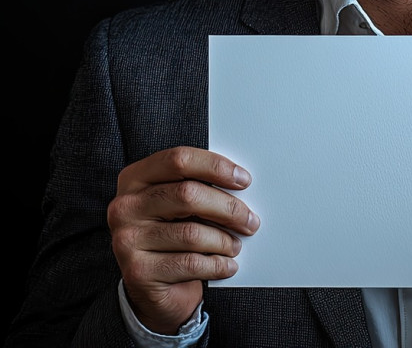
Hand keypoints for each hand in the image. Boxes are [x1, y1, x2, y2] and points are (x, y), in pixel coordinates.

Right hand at [107, 146, 259, 334]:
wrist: (150, 286)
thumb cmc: (171, 234)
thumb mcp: (178, 203)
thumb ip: (198, 185)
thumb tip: (240, 182)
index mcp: (135, 178)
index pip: (179, 160)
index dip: (216, 167)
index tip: (243, 180)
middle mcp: (125, 206)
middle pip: (188, 194)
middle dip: (228, 208)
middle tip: (250, 219)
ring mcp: (127, 239)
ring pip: (192, 233)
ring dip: (224, 241)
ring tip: (236, 245)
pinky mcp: (138, 272)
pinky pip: (190, 263)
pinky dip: (217, 264)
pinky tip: (227, 265)